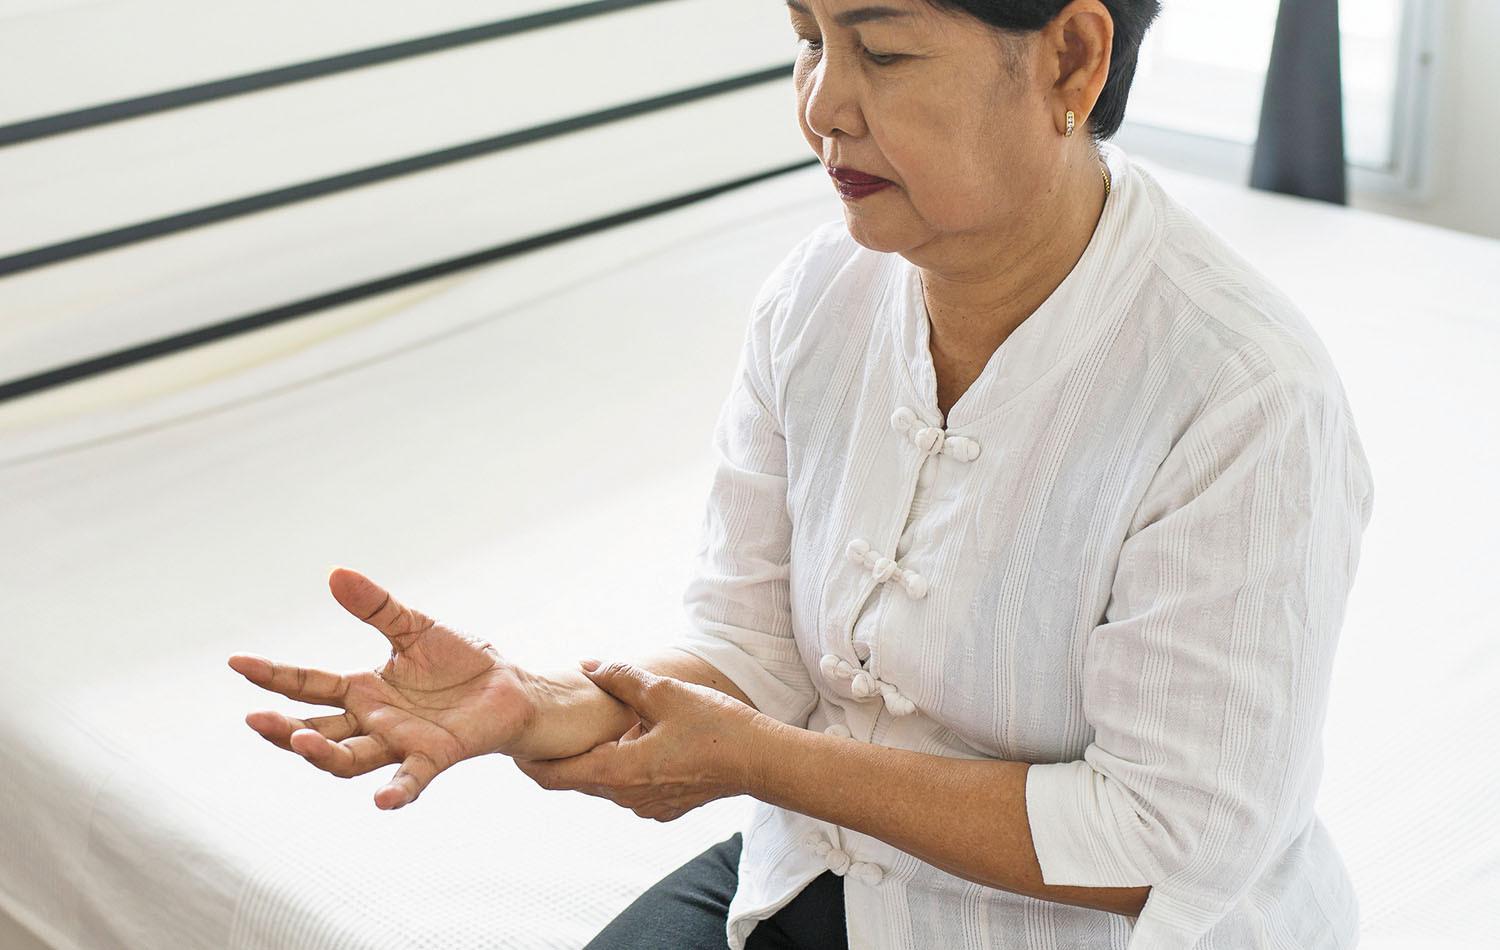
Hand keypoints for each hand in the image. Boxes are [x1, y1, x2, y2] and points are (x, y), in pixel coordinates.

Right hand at [228, 567, 537, 809]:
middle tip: (256, 720)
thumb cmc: (459, 662)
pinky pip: (412, 778)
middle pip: (317, 731)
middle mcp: (373, 721)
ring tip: (301, 740)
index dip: (273, 676)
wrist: (509, 688)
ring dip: (324, 755)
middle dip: (285, 729)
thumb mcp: (414, 627)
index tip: (236, 662)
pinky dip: (397, 791)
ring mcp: (401, 742)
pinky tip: (381, 801)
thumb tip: (335, 573)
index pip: (308, 685)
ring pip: (350, 759)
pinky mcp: (436, 755)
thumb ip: (377, 607)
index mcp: (363, 690)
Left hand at [513, 659, 766, 821]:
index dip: (528, 762)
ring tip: (587, 730)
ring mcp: (647, 806)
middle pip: (577, 780)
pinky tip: (632, 741)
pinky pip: (630, 789)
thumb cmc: (715, 725)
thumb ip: (621, 678)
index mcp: (618, 771)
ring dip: (594, 760)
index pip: (554, 777)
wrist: (761, 761)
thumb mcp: (665, 692)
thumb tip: (587, 665)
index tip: (512, 746)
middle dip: (559, 757)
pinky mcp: (665, 807)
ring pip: (604, 784)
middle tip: (543, 731)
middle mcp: (627, 797)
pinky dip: (621, 768)